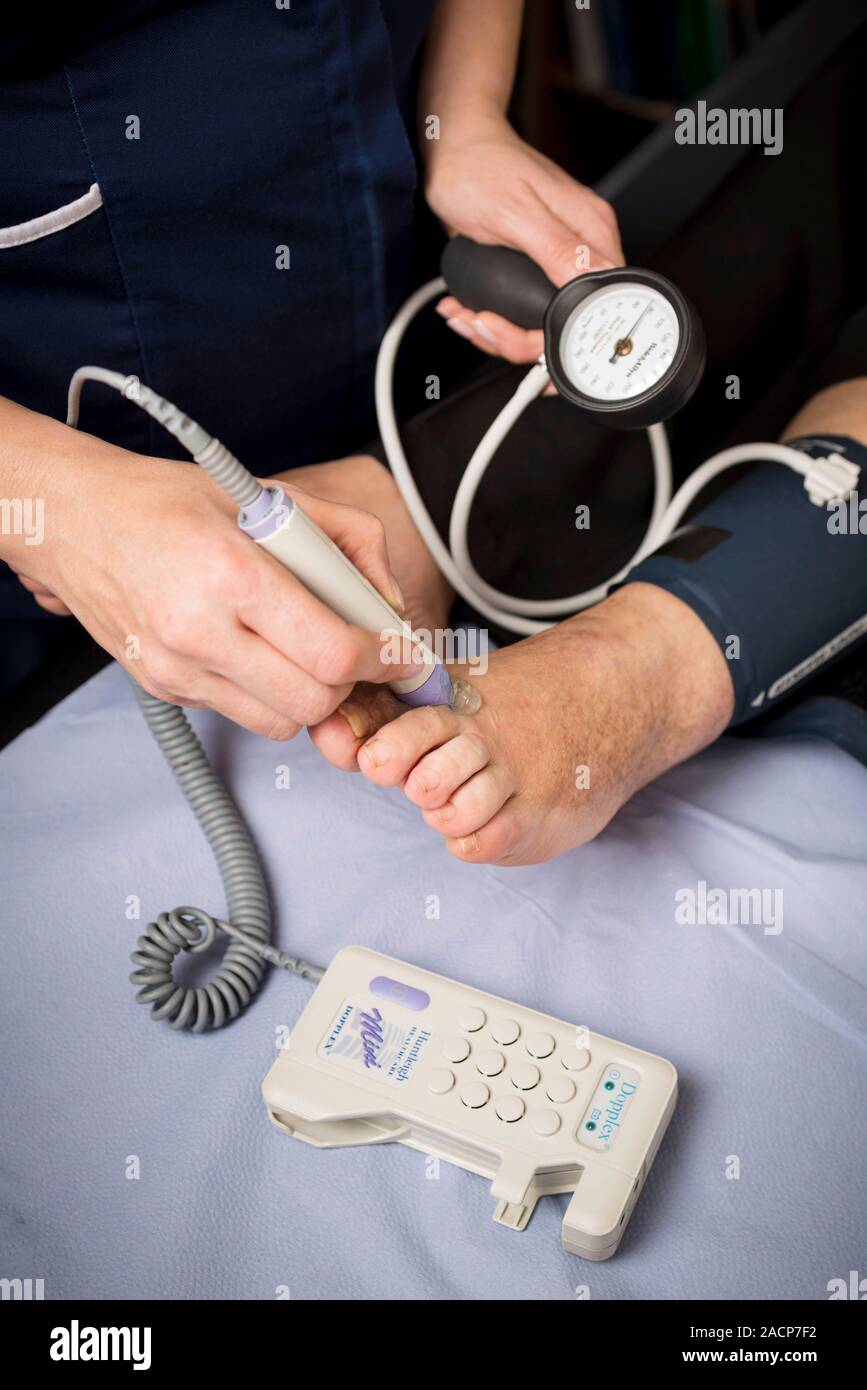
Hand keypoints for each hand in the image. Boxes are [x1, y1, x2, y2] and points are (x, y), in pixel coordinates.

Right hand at [14, 444, 425, 738]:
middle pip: (313, 700)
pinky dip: (265, 693)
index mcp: (232, 574)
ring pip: (280, 722)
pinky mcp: (163, 689)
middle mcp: (201, 632)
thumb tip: (389, 601)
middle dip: (350, 682)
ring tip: (303, 651)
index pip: (332, 652)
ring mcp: (177, 669)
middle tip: (354, 652)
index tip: (396, 650)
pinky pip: (239, 714)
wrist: (75, 520)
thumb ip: (350, 540)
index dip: (380, 658)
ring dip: (307, 695)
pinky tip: (254, 650)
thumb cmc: (171, 502)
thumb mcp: (272, 495)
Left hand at [311, 585, 733, 864]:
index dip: (385, 751)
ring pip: (453, 817)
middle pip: (426, 781)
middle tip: (428, 781)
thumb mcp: (459, 688)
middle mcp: (484, 744)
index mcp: (457, 709)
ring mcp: (515, 781)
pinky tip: (482, 818)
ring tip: (461, 797)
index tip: (375, 761)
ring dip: (446, 815)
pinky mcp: (539, 815)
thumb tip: (331, 724)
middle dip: (417, 787)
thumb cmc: (514, 705)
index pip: (407, 731)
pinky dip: (470, 839)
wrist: (608, 700)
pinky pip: (484, 844)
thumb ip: (398, 707)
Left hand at [424, 113, 623, 363]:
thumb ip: (558, 249)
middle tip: (481, 324)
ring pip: (539, 324)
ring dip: (496, 333)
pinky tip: (466, 309)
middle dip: (515, 338)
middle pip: (566, 325)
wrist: (451, 146)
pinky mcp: (533, 269)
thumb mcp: (516, 213)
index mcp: (592, 233)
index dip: (554, 336)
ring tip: (466, 316)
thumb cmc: (480, 167)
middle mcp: (581, 250)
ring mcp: (557, 261)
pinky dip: (491, 320)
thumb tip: (593, 282)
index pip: (595, 309)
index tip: (512, 333)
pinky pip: (521, 312)